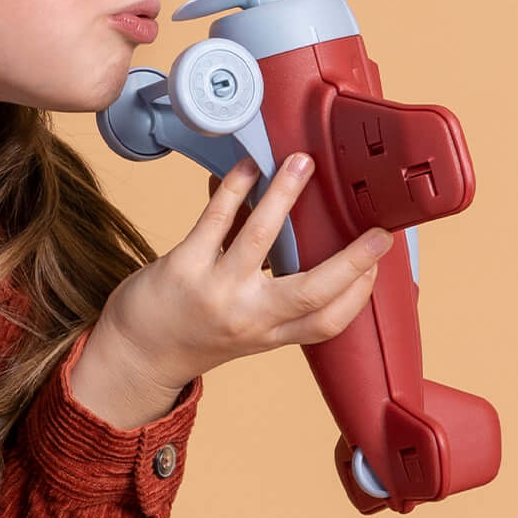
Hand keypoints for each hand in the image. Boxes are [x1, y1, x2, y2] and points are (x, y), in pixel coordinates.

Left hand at [68, 155, 392, 429]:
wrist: (136, 356)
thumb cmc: (196, 331)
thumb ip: (273, 283)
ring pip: (260, 241)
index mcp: (269, 333)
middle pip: (310, 291)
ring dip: (284, 196)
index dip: (358, 293)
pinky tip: (249, 167)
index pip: (327, 321)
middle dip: (350, 262)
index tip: (380, 258)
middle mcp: (247, 318)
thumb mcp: (244, 323)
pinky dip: (233, 189)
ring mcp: (215, 293)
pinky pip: (214, 221)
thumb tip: (304, 222)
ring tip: (302, 161)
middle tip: (379, 233)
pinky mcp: (183, 269)